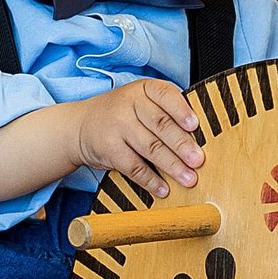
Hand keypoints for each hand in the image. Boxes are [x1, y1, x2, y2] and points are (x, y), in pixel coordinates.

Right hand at [70, 79, 203, 198]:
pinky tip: (163, 189)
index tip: (195, 126)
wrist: (79, 126)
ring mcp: (117, 126)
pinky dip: (151, 180)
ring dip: (172, 166)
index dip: (182, 111)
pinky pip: (134, 167)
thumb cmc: (120, 115)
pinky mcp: (109, 149)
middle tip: (198, 160)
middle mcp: (128, 104)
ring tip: (188, 178)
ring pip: (150, 147)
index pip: (165, 95)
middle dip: (182, 145)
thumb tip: (198, 139)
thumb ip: (165, 113)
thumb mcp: (139, 102)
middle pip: (161, 125)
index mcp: (143, 89)